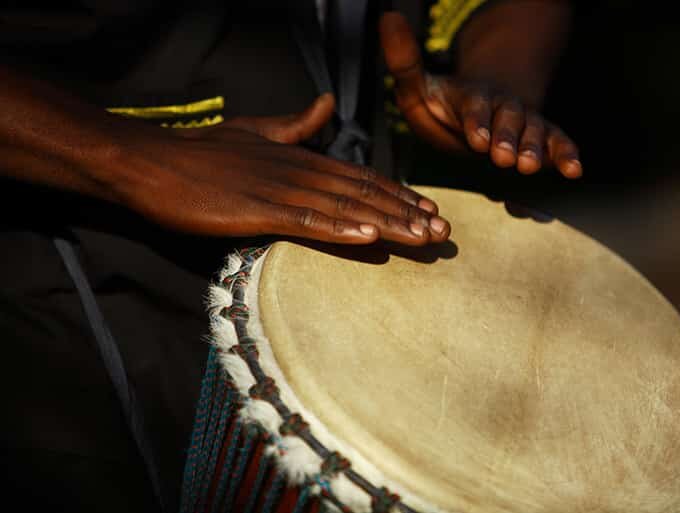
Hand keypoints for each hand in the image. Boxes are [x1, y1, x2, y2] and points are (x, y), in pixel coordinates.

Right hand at [105, 94, 448, 244]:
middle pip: (364, 193)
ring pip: (344, 208)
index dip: (398, 194)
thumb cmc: (201, 153)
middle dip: (407, 213)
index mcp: (300, 156)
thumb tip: (326, 104)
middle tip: (443, 232)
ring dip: (388, 224)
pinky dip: (339, 229)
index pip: (360, 177)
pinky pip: (305, 221)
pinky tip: (368, 238)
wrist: (150, 161)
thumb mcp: (255, 132)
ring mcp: (278, 189)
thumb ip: (295, 124)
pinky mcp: (255, 210)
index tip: (429, 210)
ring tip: (423, 238)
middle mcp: (298, 170)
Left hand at [379, 12, 581, 177]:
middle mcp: (502, 107)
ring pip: (534, 131)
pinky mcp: (543, 137)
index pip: (474, 107)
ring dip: (534, 149)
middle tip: (505, 158)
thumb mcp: (417, 86)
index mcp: (471, 98)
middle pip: (508, 119)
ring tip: (530, 166)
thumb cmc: (445, 106)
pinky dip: (566, 156)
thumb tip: (389, 18)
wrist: (479, 114)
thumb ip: (404, 62)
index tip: (476, 138)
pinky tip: (573, 171)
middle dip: (507, 138)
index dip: (476, 121)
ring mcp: (524, 122)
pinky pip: (558, 143)